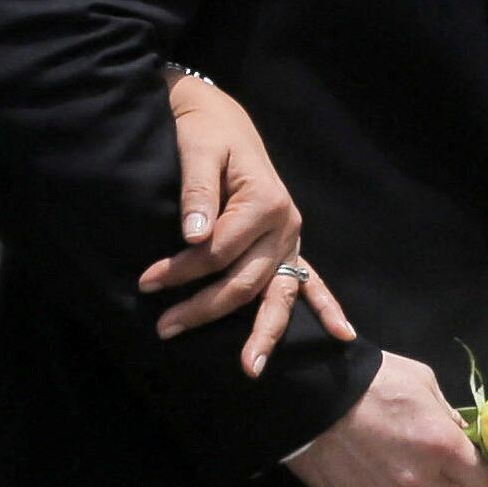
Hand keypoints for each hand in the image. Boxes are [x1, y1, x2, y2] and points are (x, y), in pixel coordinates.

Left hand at [138, 72, 352, 372]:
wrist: (222, 117)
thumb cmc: (206, 129)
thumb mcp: (198, 148)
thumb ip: (197, 190)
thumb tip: (193, 235)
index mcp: (265, 201)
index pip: (219, 252)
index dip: (180, 270)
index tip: (145, 281)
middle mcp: (285, 225)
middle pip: (244, 282)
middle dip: (204, 309)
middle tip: (163, 329)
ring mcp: (291, 239)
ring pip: (277, 295)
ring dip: (263, 332)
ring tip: (249, 369)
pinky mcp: (289, 246)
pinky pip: (311, 282)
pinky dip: (327, 308)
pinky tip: (342, 335)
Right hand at [285, 353, 487, 486]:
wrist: (314, 394)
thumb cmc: (374, 379)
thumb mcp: (422, 381)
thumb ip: (446, 413)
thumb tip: (459, 432)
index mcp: (442, 448)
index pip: (479, 482)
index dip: (474, 470)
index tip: (465, 461)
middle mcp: (418, 480)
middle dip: (442, 477)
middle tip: (421, 453)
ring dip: (406, 484)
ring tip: (383, 453)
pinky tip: (358, 462)